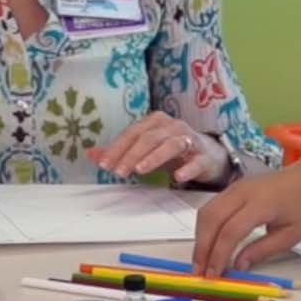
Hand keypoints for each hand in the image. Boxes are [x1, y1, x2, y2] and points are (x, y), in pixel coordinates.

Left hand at [89, 113, 227, 184]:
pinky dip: (187, 168)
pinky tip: (178, 178)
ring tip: (140, 170)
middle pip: (149, 138)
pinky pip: (196, 161)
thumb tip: (91, 155)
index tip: (104, 165)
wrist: (209, 156)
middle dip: (132, 154)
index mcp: (156, 122)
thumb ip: (120, 152)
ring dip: (154, 157)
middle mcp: (173, 126)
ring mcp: (190, 140)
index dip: (117, 148)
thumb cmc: (172, 152)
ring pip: (171, 145)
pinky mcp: (204, 156)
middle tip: (119, 172)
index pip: (133, 133)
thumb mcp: (145, 150)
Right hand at [191, 162, 300, 276]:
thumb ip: (262, 250)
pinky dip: (207, 228)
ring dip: (200, 238)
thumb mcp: (292, 235)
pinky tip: (209, 245)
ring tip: (201, 262)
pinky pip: (212, 207)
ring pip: (207, 212)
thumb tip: (238, 266)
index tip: (213, 276)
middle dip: (202, 248)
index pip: (230, 231)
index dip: (218, 255)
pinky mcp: (234, 188)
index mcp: (261, 203)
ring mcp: (235, 187)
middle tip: (199, 272)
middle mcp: (242, 192)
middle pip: (211, 219)